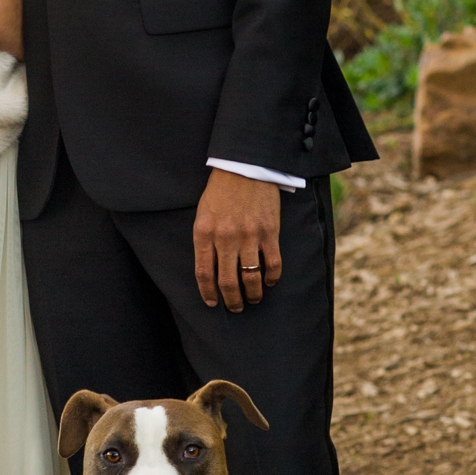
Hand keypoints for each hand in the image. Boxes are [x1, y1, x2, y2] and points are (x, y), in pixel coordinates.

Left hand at [193, 170, 283, 310]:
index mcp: (205, 233)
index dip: (208, 293)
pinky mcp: (269, 232)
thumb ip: (205, 241)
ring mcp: (249, 236)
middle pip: (228, 281)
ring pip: (251, 278)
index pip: (204, 273)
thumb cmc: (221, 191)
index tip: (212, 303)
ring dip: (253, 294)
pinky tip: (270, 282)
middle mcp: (226, 238)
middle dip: (232, 301)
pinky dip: (272, 278)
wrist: (245, 166)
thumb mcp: (203, 214)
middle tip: (235, 308)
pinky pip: (272, 264)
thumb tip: (210, 270)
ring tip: (253, 299)